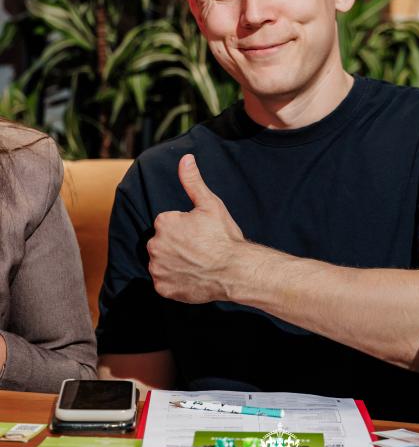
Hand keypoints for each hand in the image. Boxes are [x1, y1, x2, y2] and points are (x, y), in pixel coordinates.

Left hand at [148, 154, 246, 303]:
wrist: (235, 270)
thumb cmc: (223, 236)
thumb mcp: (210, 204)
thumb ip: (192, 181)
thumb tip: (185, 158)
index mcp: (163, 223)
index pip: (168, 223)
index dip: (186, 228)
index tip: (200, 234)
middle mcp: (155, 246)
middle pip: (163, 242)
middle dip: (177, 244)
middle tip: (200, 249)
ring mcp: (158, 269)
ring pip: (162, 262)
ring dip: (174, 262)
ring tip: (197, 263)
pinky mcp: (162, 288)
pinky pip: (164, 281)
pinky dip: (174, 280)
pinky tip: (191, 276)